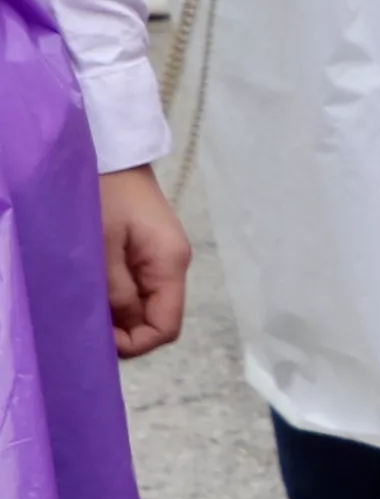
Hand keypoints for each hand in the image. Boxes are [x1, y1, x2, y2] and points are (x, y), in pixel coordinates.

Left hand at [97, 165, 189, 356]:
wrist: (111, 156)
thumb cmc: (106, 197)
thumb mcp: (103, 248)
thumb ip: (116, 291)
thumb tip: (124, 331)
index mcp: (170, 264)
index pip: (166, 326)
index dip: (135, 342)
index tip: (99, 339)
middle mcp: (173, 265)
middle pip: (157, 318)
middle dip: (125, 330)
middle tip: (86, 323)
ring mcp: (162, 258)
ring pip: (146, 305)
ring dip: (118, 313)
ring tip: (87, 305)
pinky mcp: (149, 250)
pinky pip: (138, 287)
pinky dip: (118, 297)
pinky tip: (96, 289)